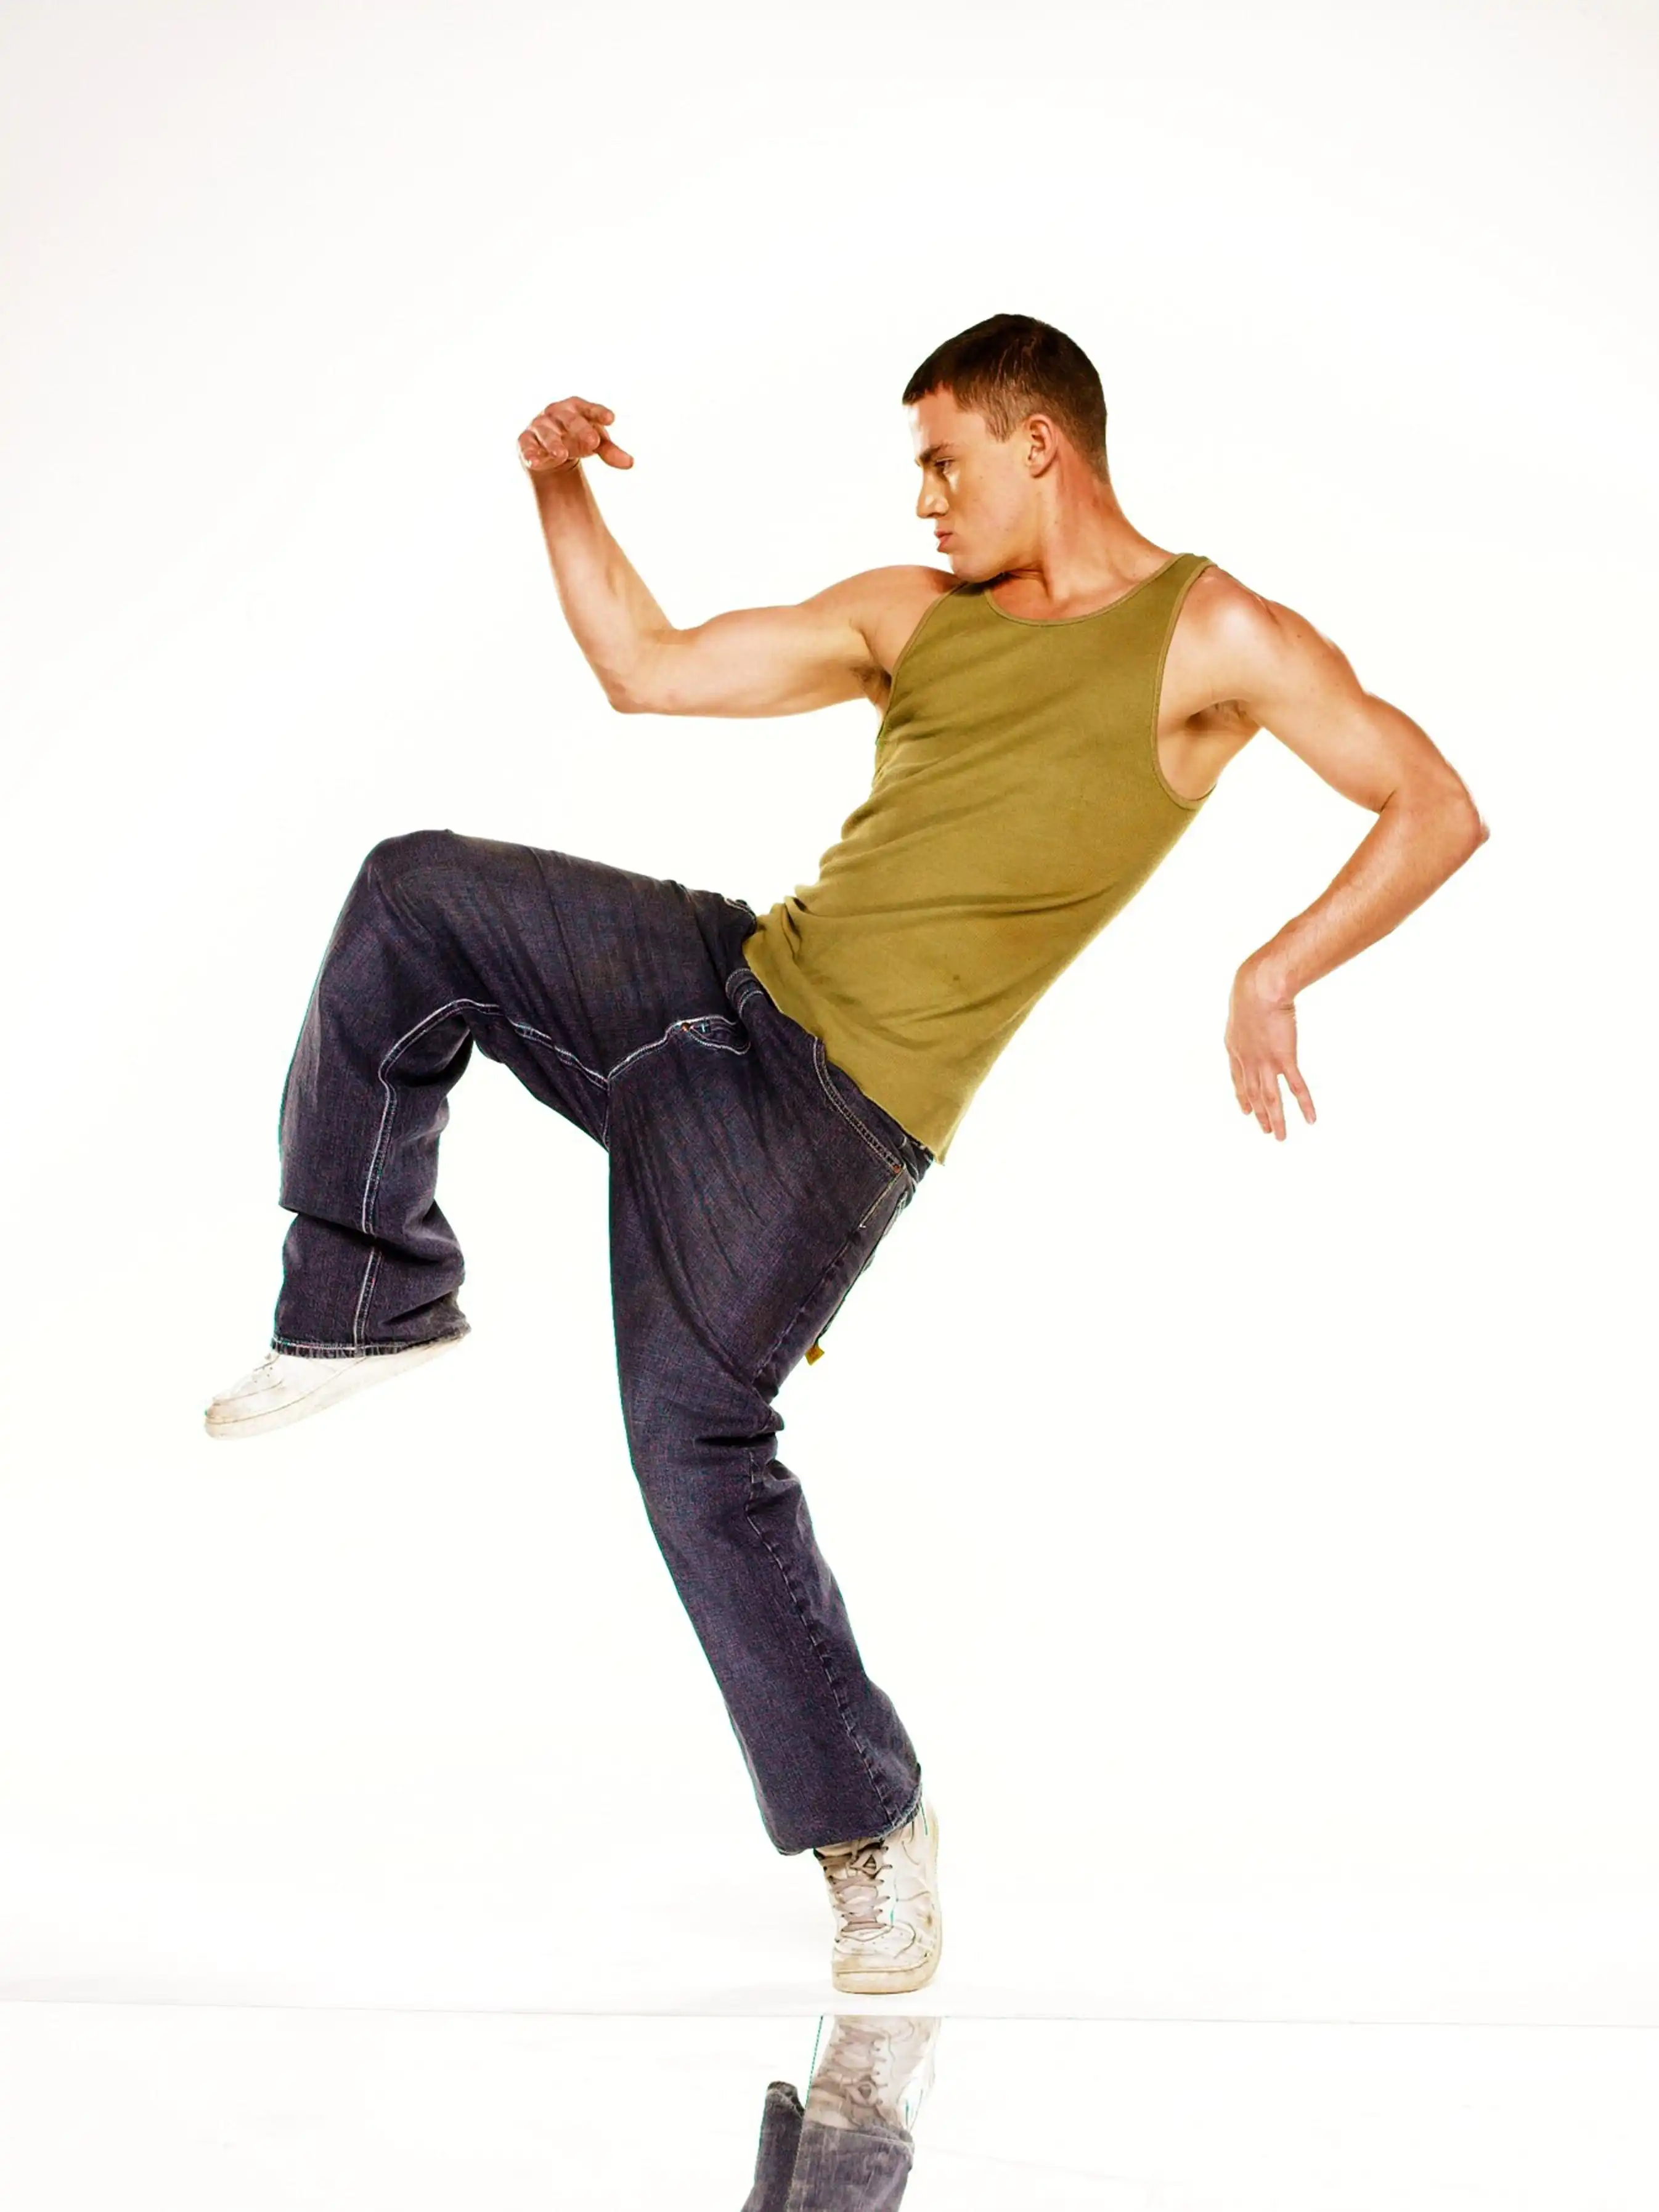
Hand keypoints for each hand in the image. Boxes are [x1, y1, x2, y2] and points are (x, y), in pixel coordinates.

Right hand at [518, 396, 634, 475]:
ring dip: (553, 442)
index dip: (598, 412)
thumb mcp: (596, 444)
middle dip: (580, 429)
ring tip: (562, 454)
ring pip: (546, 432)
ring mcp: (540, 426)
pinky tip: (534, 462)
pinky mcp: (525, 440)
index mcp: (576, 408)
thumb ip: (611, 452)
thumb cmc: (578, 438)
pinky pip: (526, 445)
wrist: (552, 450)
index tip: (611, 419)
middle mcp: (557, 413)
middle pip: (569, 418)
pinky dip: (530, 453)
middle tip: (594, 442)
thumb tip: (630, 463)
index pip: (589, 408)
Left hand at [1225, 960, 1315, 1140]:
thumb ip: (1248, 1014)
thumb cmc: (1252, 989)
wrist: (1258, 989)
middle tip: (1264, 1130)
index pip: (1238, 1079)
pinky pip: (1296, 1087)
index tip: (1246, 1110)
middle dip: (1259, 1113)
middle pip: (1253, 1094)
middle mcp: (1247, 1061)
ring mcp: (1265, 1063)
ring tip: (1280, 1137)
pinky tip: (1310, 1119)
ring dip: (1276, 1119)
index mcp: (1235, 1048)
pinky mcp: (1284, 1059)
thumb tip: (1254, 1006)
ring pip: (1271, 1099)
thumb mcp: (1243, 1005)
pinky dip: (1304, 1104)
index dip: (1242, 1096)